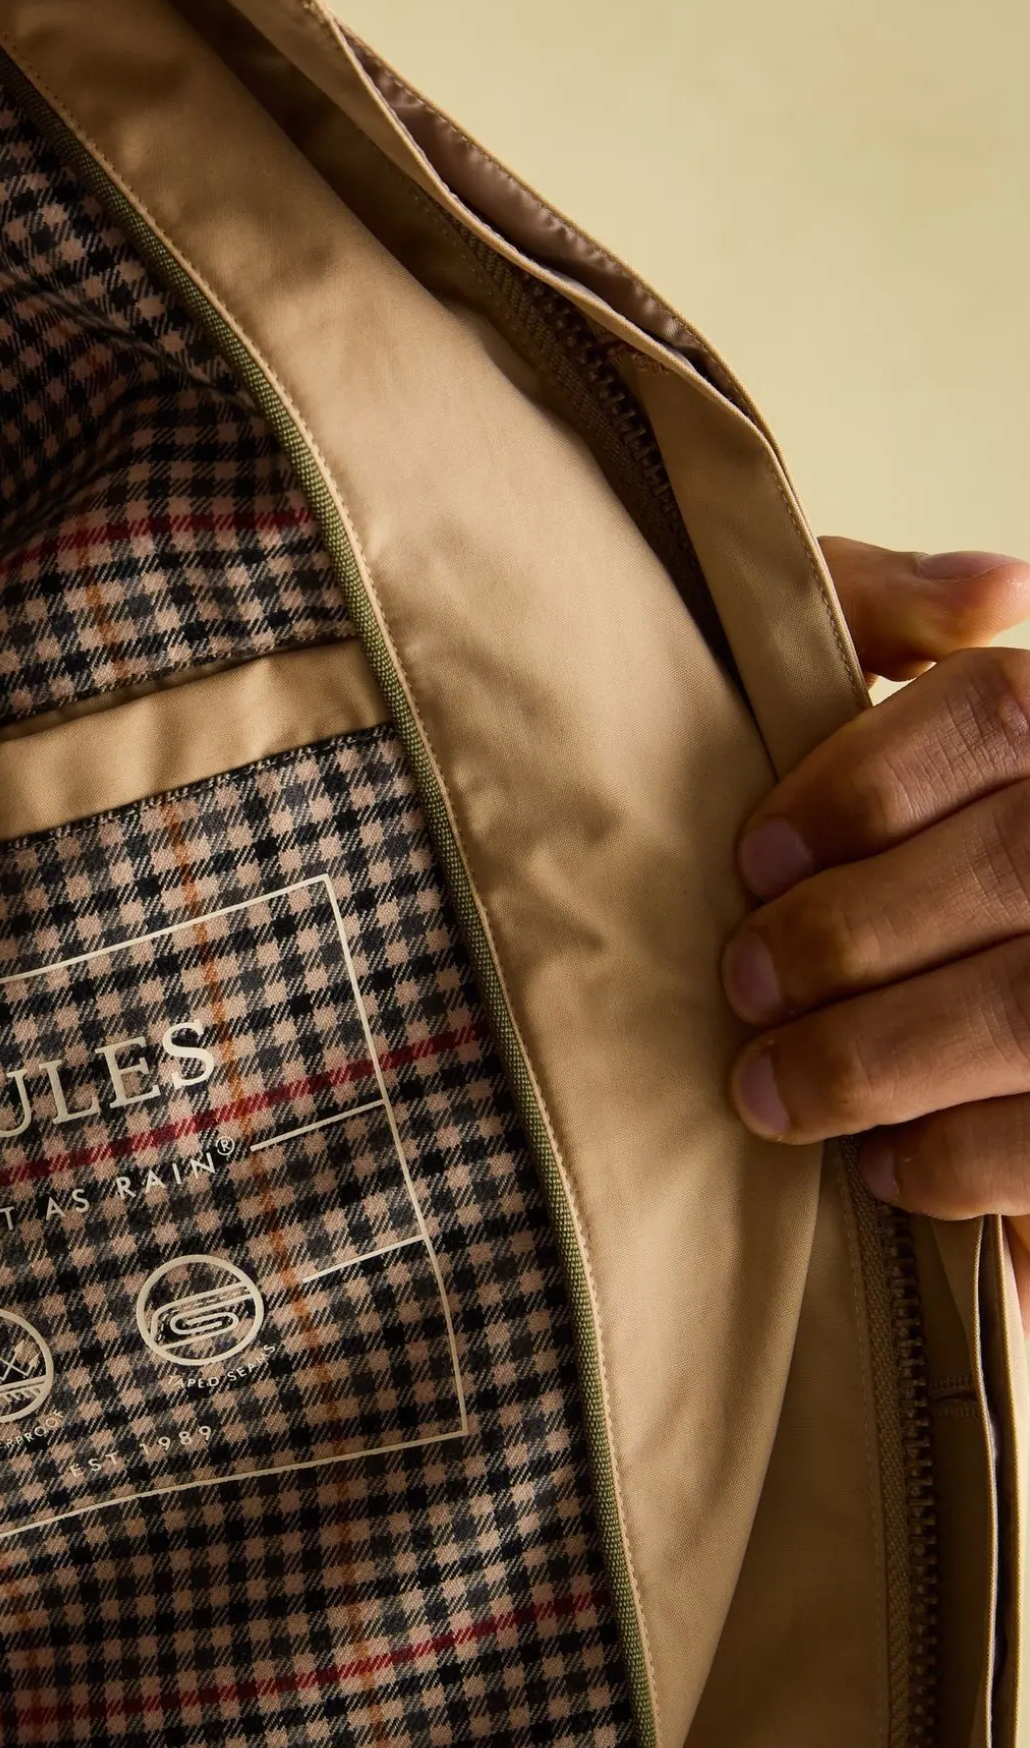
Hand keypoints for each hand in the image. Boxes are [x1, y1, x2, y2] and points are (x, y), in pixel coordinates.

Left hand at [720, 538, 1029, 1321]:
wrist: (936, 958)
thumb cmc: (896, 829)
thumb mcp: (876, 693)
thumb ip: (887, 612)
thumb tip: (992, 588)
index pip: (997, 712)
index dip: (860, 787)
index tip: (753, 862)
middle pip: (1012, 863)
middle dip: (847, 937)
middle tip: (745, 985)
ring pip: (1022, 1011)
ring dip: (872, 1059)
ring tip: (769, 1089)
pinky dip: (948, 1159)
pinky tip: (878, 1158)